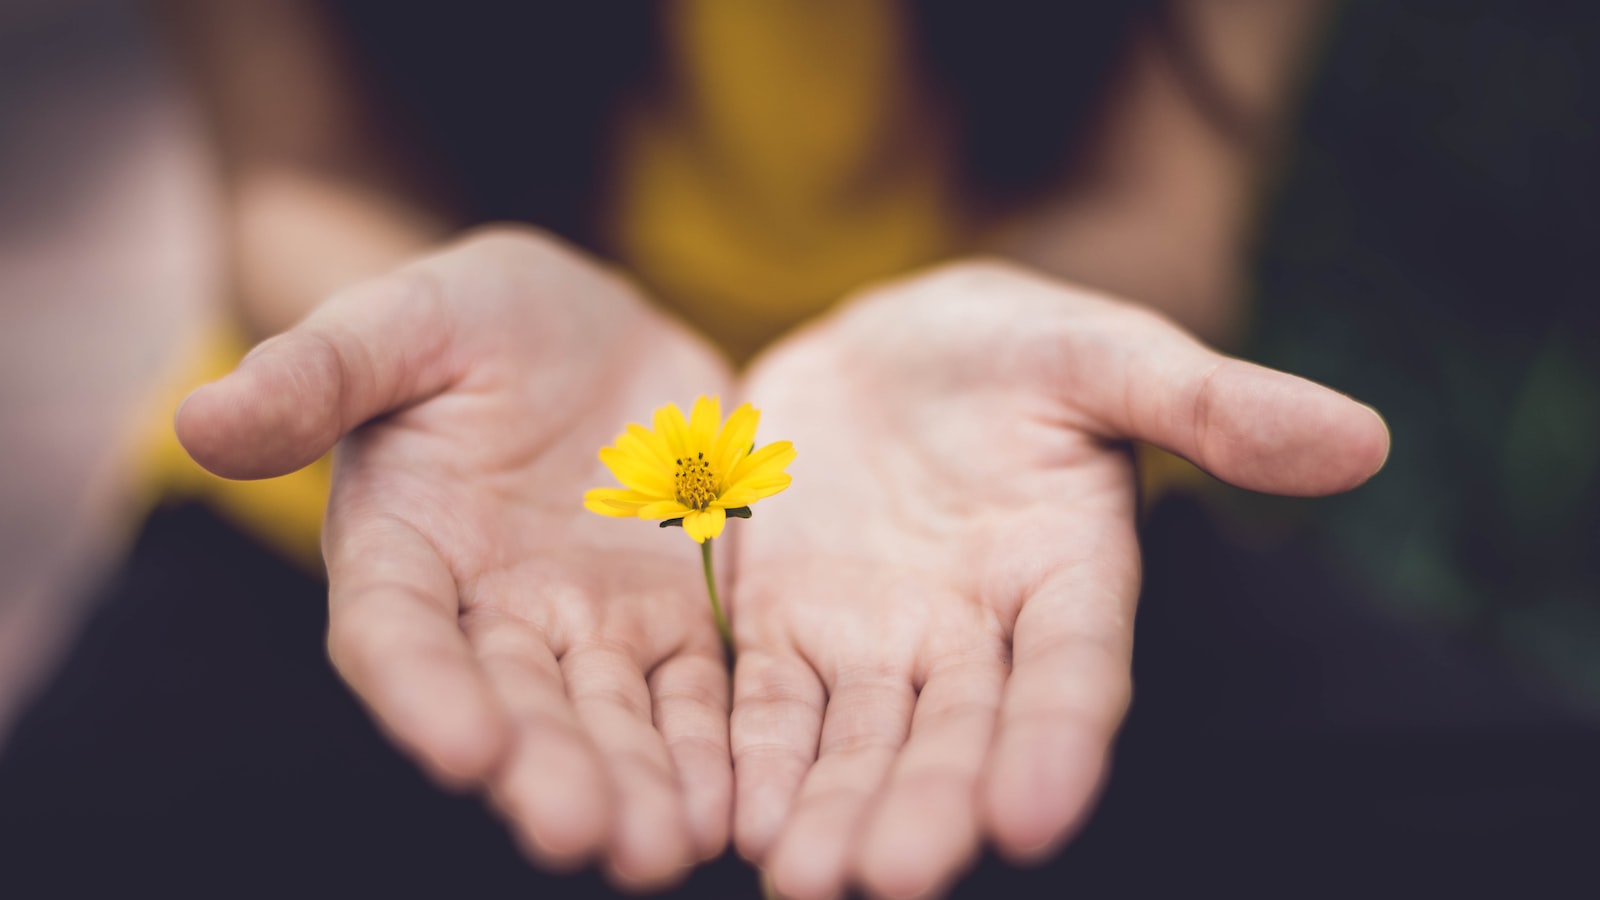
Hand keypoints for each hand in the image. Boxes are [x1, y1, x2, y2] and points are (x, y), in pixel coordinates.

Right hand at [177, 228, 733, 888]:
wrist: (585, 328)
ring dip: (636, 785)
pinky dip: (711, 748)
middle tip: (585, 836)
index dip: (424, 693)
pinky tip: (734, 804)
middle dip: (547, 771)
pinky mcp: (674, 617)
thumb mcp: (400, 320)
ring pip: (610, 718)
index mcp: (403, 549)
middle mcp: (490, 612)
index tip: (465, 749)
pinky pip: (695, 692)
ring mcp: (588, 624)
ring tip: (666, 849)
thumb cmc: (471, 318)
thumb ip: (317, 373)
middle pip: (514, 705)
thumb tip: (199, 418)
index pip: (398, 636)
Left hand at [728, 261, 1389, 898]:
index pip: (1073, 672)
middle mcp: (974, 634)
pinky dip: (752, 758)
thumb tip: (1361, 438)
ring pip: (858, 742)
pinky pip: (766, 704)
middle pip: (956, 735)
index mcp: (1067, 575)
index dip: (1058, 741)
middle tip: (890, 879)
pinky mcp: (784, 629)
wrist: (883, 348)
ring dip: (833, 810)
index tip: (1033, 815)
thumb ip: (1210, 402)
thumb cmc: (1010, 348)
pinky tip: (733, 818)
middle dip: (927, 807)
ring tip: (804, 879)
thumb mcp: (1102, 352)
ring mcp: (875, 641)